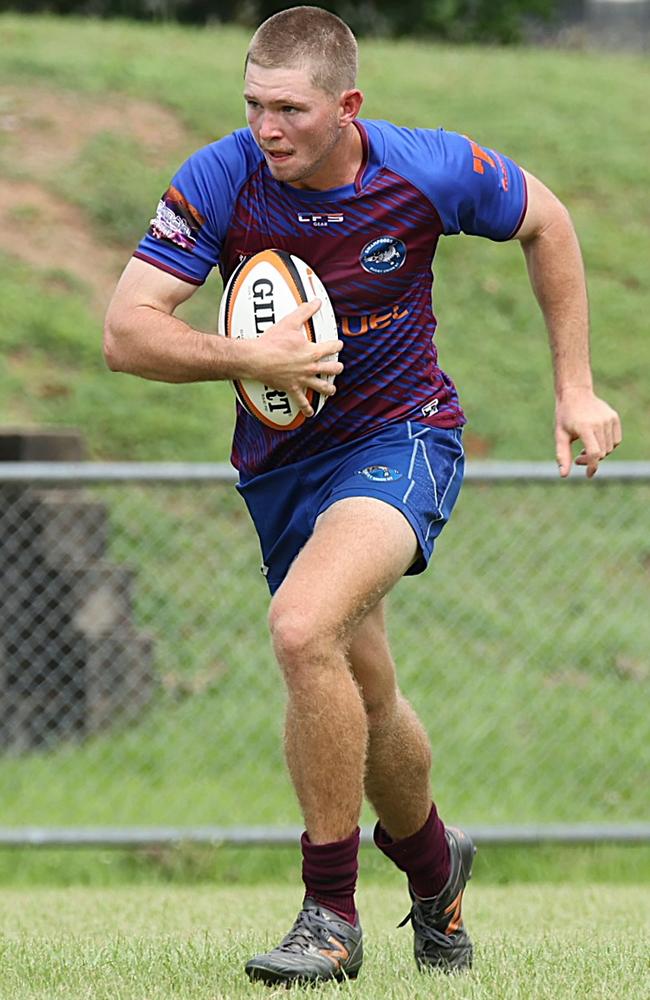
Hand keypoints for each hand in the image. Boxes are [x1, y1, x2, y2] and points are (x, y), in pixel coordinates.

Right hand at [248, 299, 343, 416]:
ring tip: (331, 390)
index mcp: (313, 351)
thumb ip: (305, 312)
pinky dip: (307, 408)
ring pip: (322, 387)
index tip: (338, 344)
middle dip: (337, 368)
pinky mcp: (292, 388)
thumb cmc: (272, 341)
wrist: (257, 358)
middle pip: (331, 369)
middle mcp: (311, 367)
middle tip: (338, 367)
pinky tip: (311, 413)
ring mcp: (302, 379)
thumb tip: (316, 302)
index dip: (337, 344)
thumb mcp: (290, 322)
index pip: (332, 347)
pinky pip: (301, 401)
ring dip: (328, 388)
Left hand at [555, 387, 621, 477]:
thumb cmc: (565, 417)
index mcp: (585, 427)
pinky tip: (596, 441)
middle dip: (591, 460)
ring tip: (586, 448)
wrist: (575, 393)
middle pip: (602, 453)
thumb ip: (562, 455)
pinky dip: (608, 445)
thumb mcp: (560, 436)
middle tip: (579, 457)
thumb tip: (563, 475)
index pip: (594, 453)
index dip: (592, 466)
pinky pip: (616, 440)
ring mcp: (609, 419)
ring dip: (599, 453)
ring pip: (610, 448)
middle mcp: (599, 423)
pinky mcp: (614, 417)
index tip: (588, 474)